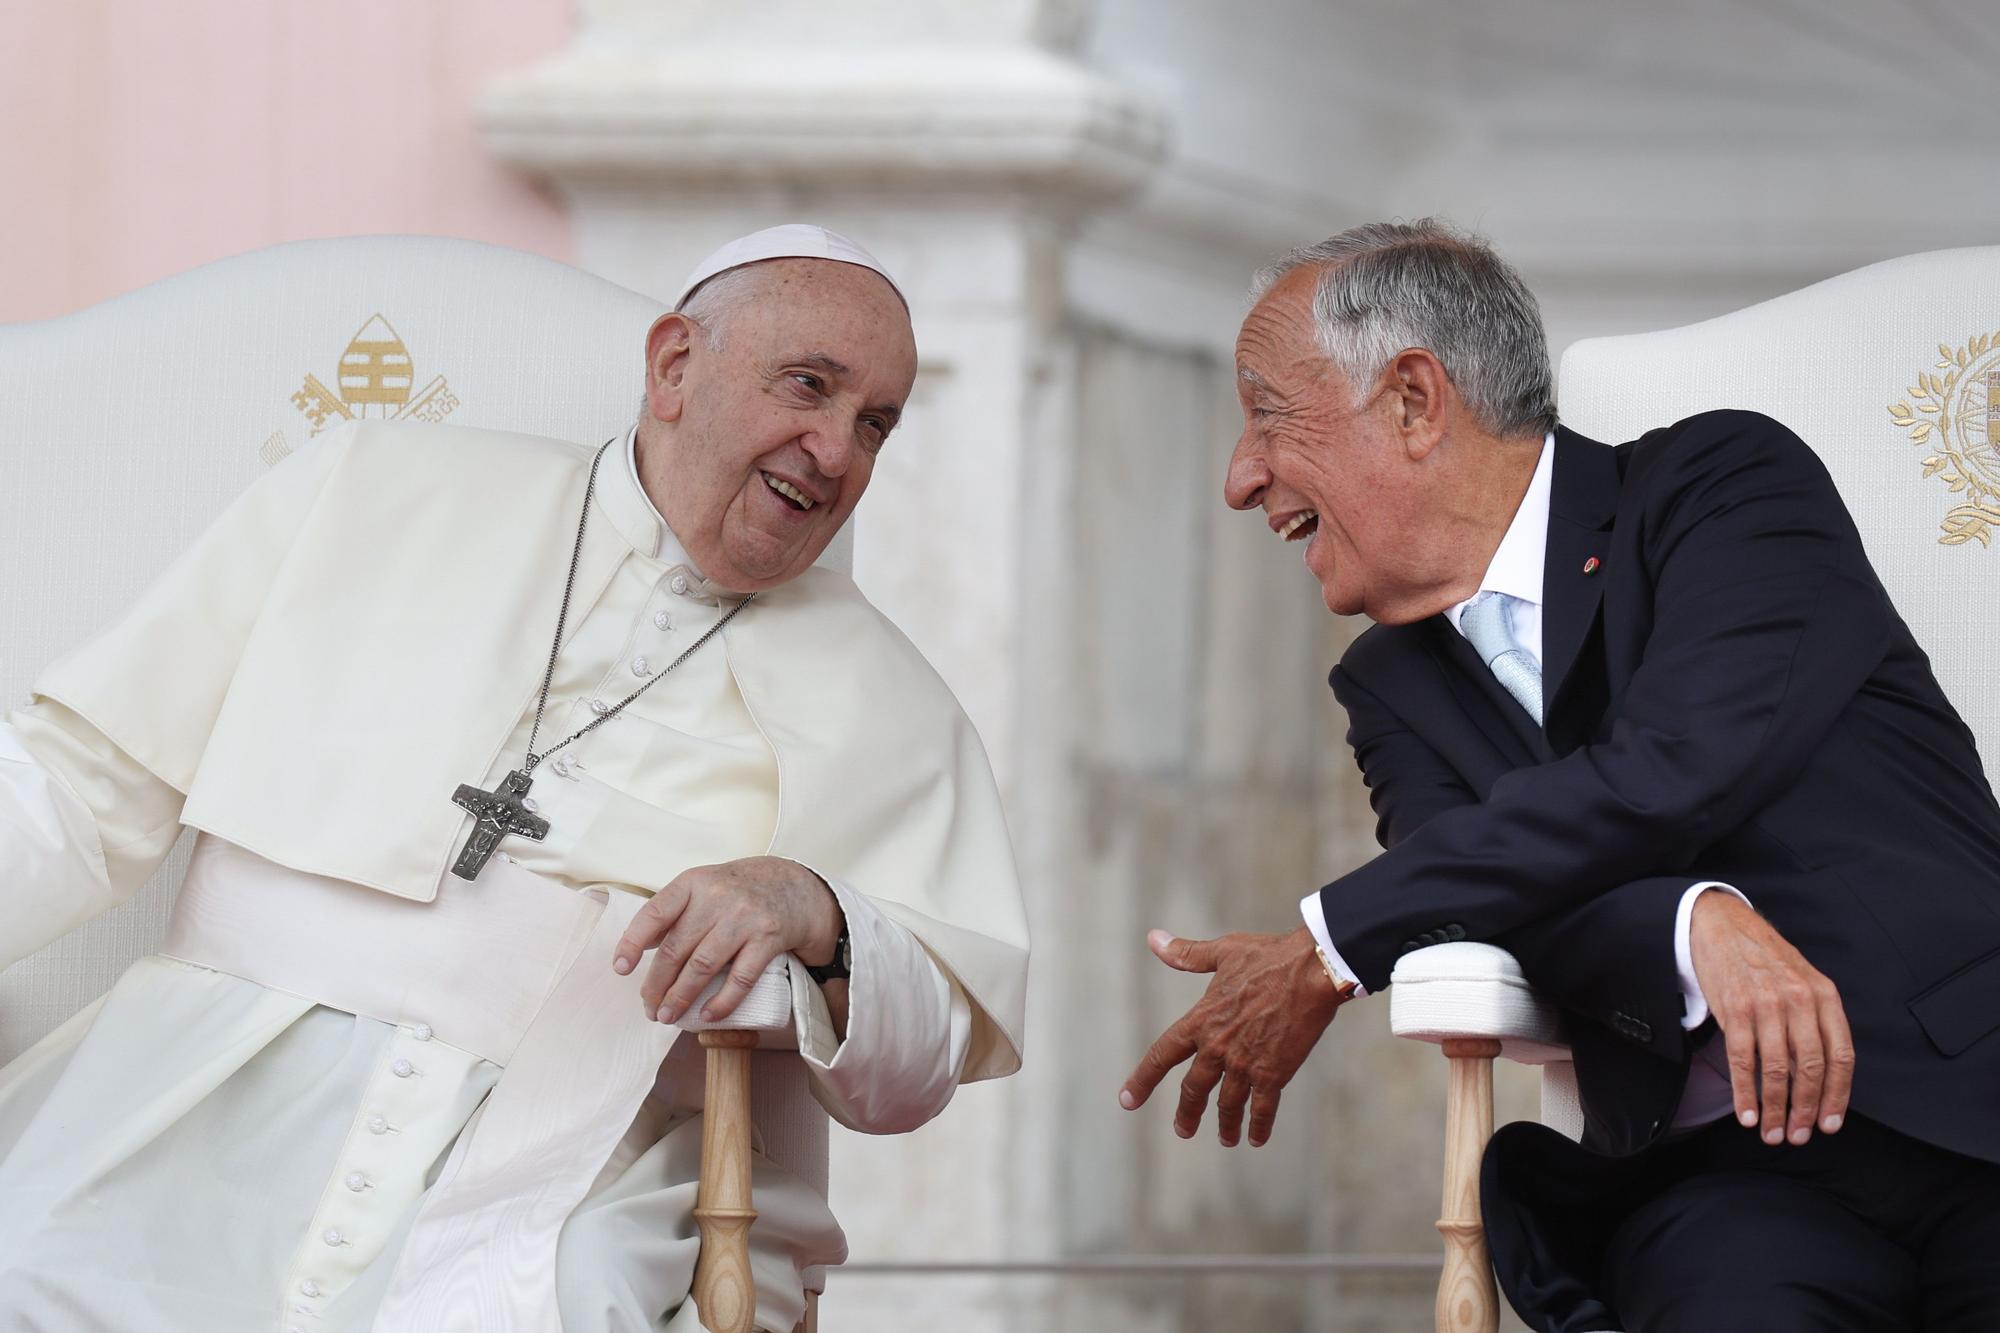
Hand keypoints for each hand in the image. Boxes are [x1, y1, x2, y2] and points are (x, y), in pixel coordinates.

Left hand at [613, 856, 843, 1024]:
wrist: (797, 886)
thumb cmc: (741, 890)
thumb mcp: (705, 886)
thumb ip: (674, 912)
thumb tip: (638, 946)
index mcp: (694, 882)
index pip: (655, 913)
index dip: (633, 942)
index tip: (620, 968)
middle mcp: (717, 896)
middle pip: (676, 948)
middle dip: (656, 984)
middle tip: (648, 1008)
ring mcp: (745, 917)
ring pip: (702, 966)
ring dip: (681, 997)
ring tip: (667, 1016)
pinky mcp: (769, 938)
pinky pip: (740, 977)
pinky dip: (722, 1002)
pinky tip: (708, 1015)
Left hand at [1119, 925, 1347, 1146]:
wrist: (1312, 970)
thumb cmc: (1268, 956)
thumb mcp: (1222, 952)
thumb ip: (1186, 954)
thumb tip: (1153, 939)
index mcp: (1202, 1021)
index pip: (1162, 1055)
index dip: (1142, 1080)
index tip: (1127, 1101)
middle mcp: (1218, 1047)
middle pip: (1194, 1089)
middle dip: (1187, 1113)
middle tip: (1182, 1131)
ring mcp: (1246, 1064)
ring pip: (1228, 1104)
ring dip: (1225, 1124)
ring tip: (1225, 1139)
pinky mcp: (1275, 1073)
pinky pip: (1263, 1107)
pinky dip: (1259, 1125)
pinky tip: (1257, 1138)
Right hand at [1689, 891, 1853, 1145]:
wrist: (1722, 925)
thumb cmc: (1765, 960)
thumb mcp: (1803, 982)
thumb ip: (1815, 1022)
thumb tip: (1820, 1077)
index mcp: (1824, 996)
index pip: (1841, 1056)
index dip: (1838, 1096)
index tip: (1831, 1124)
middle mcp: (1799, 1000)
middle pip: (1810, 1068)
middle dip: (1806, 1109)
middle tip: (1799, 1136)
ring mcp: (1765, 1004)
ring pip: (1776, 1069)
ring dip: (1775, 1109)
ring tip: (1771, 1133)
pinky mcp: (1734, 1009)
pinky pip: (1742, 1060)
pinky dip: (1744, 1092)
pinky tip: (1746, 1113)